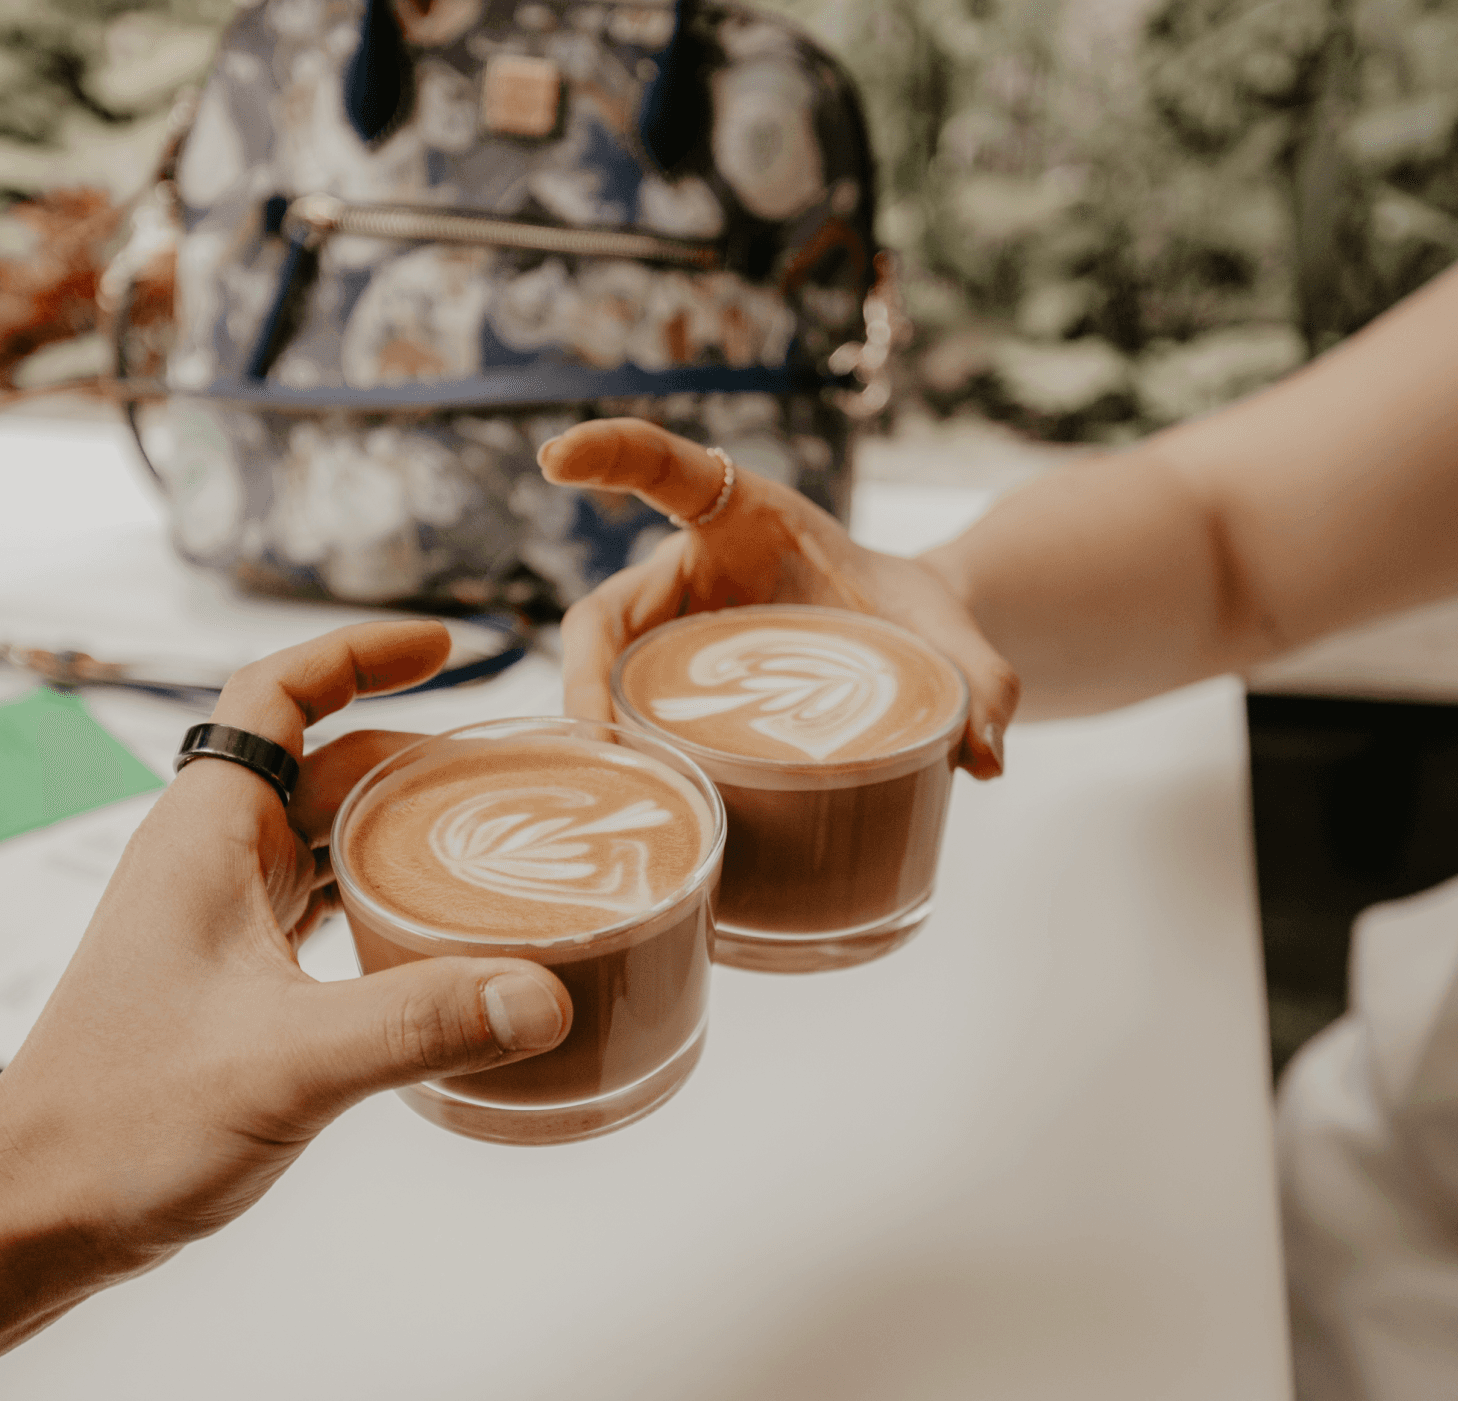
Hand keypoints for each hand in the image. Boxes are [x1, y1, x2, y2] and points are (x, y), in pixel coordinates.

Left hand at [0, 621, 572, 1273]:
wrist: (37, 1210)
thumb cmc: (123, 1123)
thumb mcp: (286, 1063)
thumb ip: (418, 1023)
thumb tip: (542, 995)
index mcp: (205, 835)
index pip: (278, 692)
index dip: (360, 655)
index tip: (447, 650)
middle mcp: (207, 861)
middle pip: (323, 765)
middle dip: (414, 757)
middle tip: (511, 777)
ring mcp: (216, 921)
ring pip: (322, 838)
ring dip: (399, 829)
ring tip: (492, 844)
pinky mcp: (230, 982)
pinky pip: (317, 906)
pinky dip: (378, 897)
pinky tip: (433, 937)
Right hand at [540, 419, 1019, 776]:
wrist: (905, 649)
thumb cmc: (911, 618)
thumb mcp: (948, 637)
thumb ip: (979, 680)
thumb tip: (985, 759)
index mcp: (745, 517)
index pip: (667, 471)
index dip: (611, 455)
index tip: (556, 456)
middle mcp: (691, 573)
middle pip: (605, 612)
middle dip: (584, 671)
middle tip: (593, 733)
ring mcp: (673, 635)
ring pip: (604, 673)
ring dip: (591, 726)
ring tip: (610, 787)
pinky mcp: (673, 689)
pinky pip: (627, 716)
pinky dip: (621, 755)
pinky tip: (631, 805)